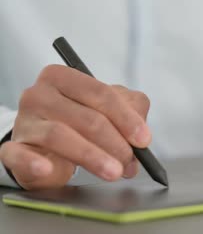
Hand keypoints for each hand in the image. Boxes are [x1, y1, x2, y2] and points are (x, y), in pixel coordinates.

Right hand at [0, 65, 151, 189]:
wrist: (44, 144)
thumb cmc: (80, 120)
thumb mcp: (109, 108)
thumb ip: (131, 111)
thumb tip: (141, 136)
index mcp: (64, 77)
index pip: (100, 93)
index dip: (126, 118)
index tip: (143, 139)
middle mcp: (40, 94)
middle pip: (85, 117)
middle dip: (114, 142)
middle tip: (129, 161)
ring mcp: (24, 121)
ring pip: (60, 136)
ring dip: (92, 157)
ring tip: (113, 172)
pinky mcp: (12, 148)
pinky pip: (20, 155)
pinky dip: (35, 163)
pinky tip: (50, 169)